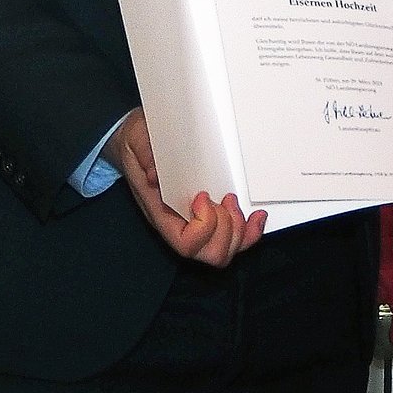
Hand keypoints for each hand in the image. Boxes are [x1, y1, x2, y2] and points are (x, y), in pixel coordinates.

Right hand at [108, 107, 264, 265]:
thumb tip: (155, 175)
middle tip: (227, 198)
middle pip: (209, 252)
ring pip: (223, 250)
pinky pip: (234, 238)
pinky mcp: (209, 215)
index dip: (204, 225)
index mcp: (160, 212)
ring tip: (235, 201)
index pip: (185, 242)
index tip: (204, 195)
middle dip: (228, 229)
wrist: (136, 140)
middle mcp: (178, 223)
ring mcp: (194, 222)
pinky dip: (250, 232)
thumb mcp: (137, 139)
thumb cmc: (139, 142)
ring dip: (239, 230)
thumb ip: (146, 154)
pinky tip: (255, 217)